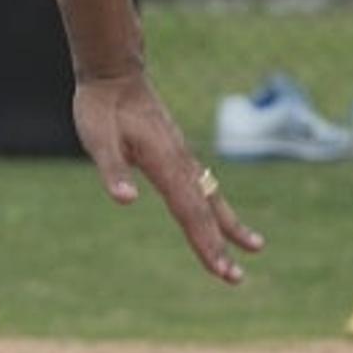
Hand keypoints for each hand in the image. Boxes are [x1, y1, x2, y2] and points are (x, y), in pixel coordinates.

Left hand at [73, 69, 264, 282]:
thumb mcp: (97, 139)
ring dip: (228, 226)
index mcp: (164, 163)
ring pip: (211, 197)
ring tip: (255, 247)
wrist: (115, 73)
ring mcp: (182, 156)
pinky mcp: (178, 152)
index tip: (221, 270)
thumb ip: (113, 169)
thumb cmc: (102, 107)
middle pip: (204, 210)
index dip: (205, 242)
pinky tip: (220, 215)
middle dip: (220, 245)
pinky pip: (203, 185)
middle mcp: (181, 162)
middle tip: (236, 279)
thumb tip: (126, 200)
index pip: (188, 211)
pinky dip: (217, 205)